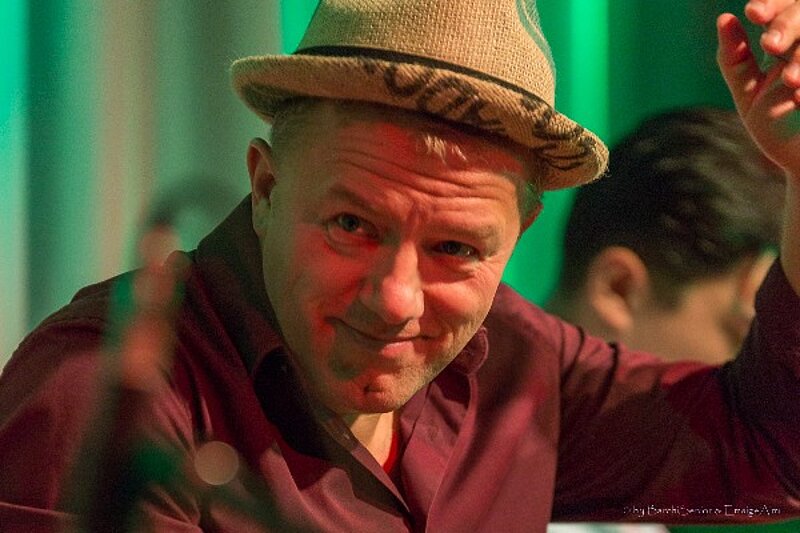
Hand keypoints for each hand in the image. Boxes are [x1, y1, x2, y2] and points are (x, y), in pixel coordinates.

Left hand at [717, 1, 799, 174]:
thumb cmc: (777, 127)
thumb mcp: (750, 93)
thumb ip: (736, 59)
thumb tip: (724, 18)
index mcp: (788, 45)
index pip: (779, 11)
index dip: (769, 6)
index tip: (752, 11)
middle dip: (787, 24)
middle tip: (770, 43)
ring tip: (791, 81)